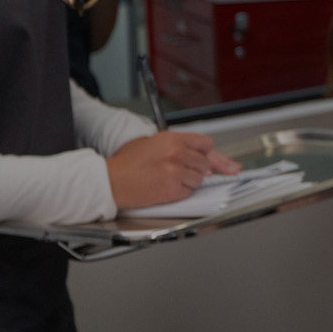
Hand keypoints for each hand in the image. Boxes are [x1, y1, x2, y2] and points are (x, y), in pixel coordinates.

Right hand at [106, 131, 239, 209]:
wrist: (110, 180)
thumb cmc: (129, 163)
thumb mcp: (156, 145)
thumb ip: (185, 148)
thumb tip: (222, 166)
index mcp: (172, 138)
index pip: (206, 144)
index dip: (205, 153)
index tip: (202, 159)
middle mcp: (176, 153)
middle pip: (206, 163)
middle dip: (196, 169)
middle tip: (176, 170)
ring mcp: (175, 171)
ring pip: (200, 179)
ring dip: (188, 182)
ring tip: (167, 178)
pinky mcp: (171, 189)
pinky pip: (188, 192)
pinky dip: (179, 193)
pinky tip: (163, 187)